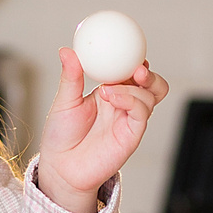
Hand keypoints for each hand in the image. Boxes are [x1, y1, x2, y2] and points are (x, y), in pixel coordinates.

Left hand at [34, 48, 168, 212]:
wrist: (61, 167)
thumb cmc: (61, 136)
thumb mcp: (64, 101)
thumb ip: (70, 77)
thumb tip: (66, 51)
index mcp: (109, 92)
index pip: (130, 71)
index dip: (133, 58)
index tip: (127, 45)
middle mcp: (123, 104)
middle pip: (151, 83)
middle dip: (149, 71)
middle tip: (136, 66)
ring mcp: (129, 119)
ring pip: (151, 95)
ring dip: (134, 86)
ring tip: (109, 88)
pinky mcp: (132, 134)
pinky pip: (141, 112)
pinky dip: (130, 99)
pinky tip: (111, 97)